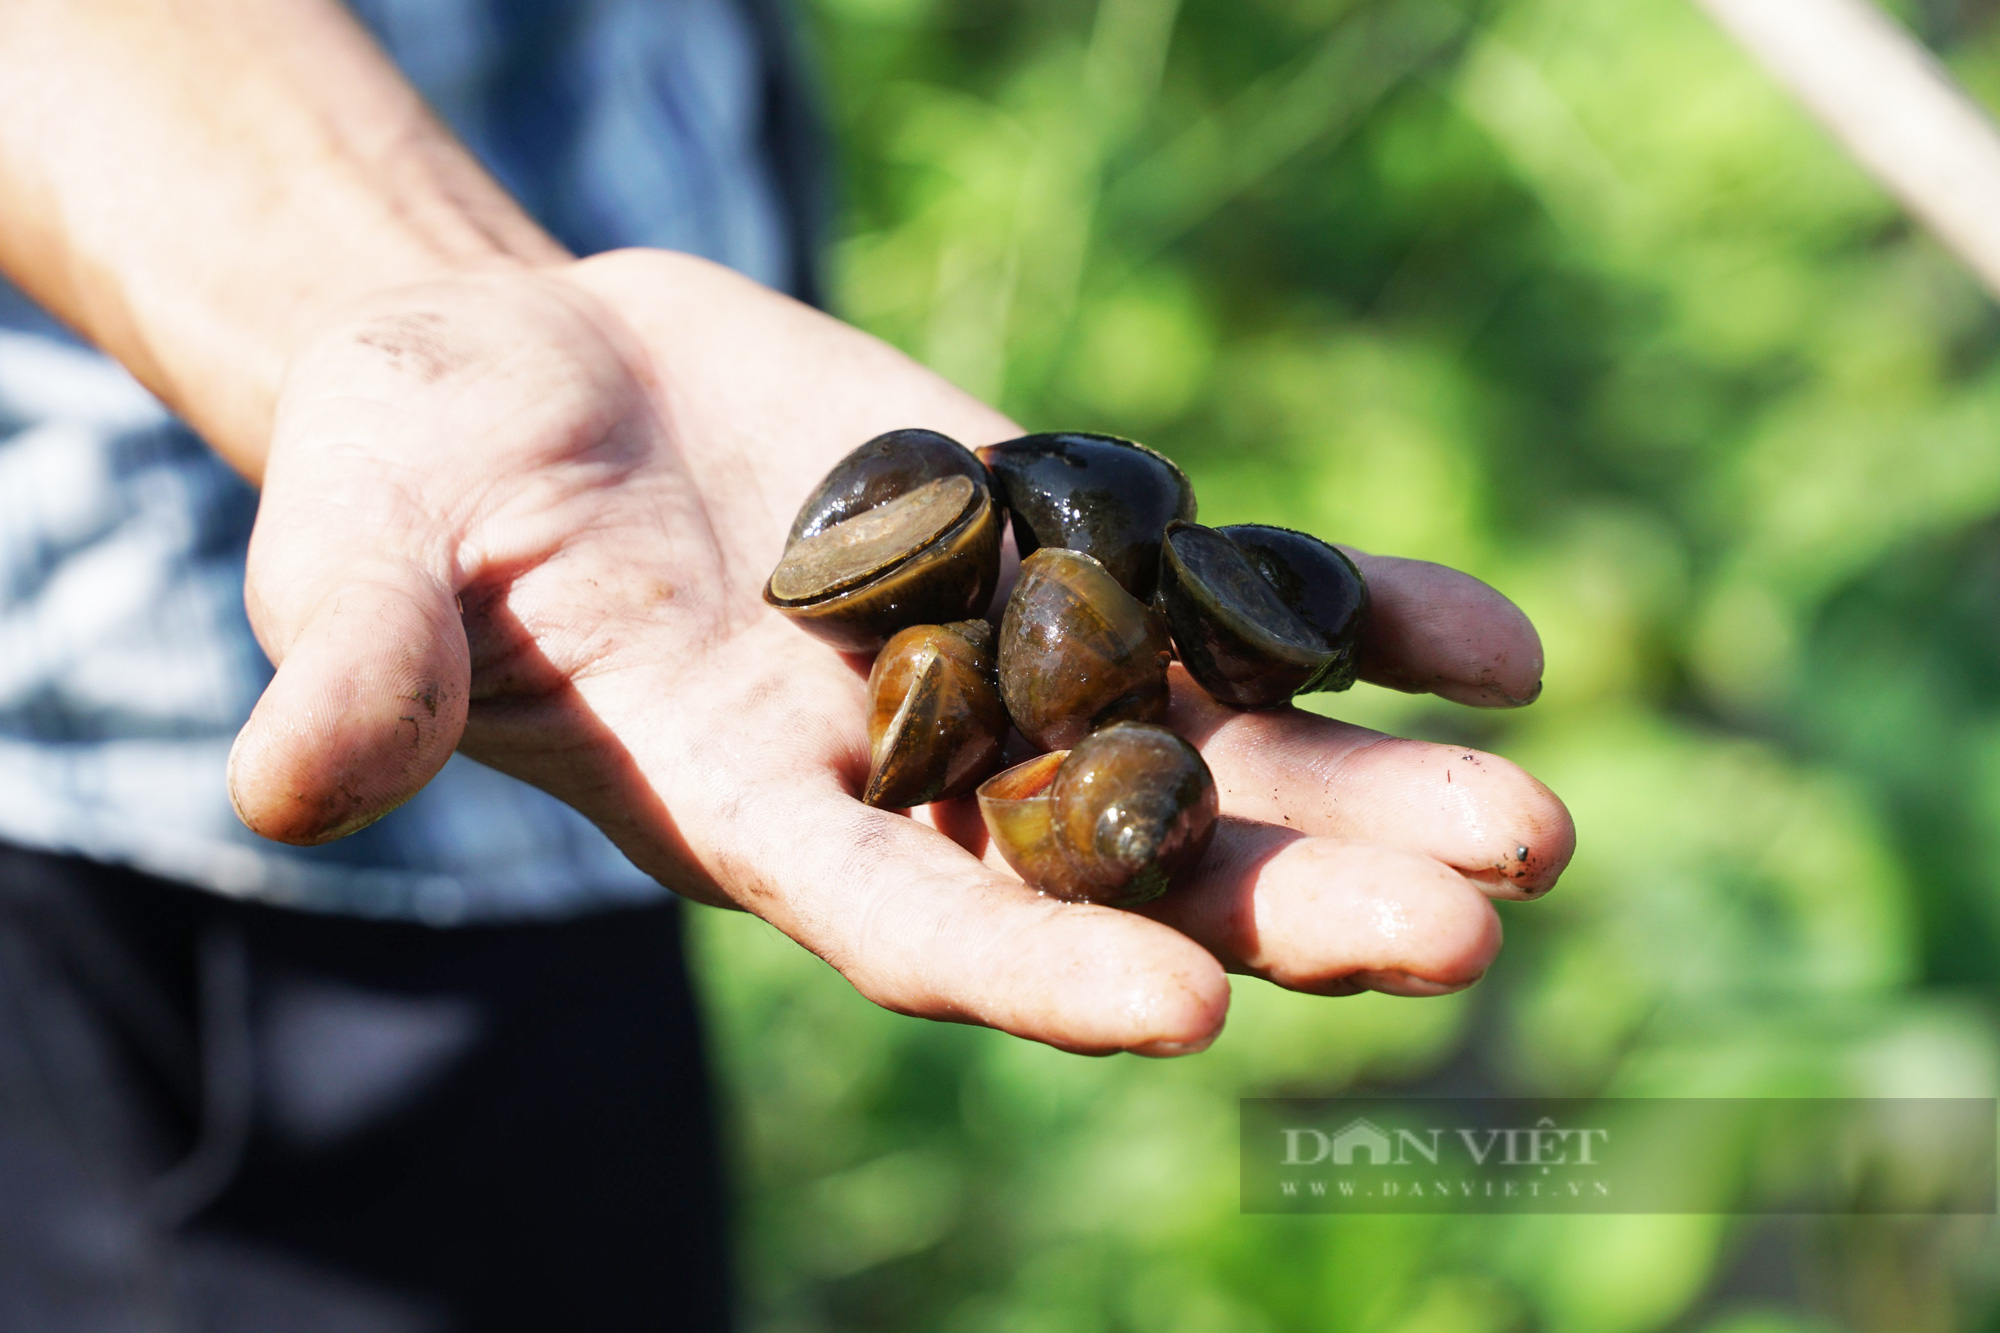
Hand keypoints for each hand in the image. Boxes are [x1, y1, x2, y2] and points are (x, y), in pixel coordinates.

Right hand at [230, 249, 1574, 1054]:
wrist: (529, 377)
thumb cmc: (420, 474)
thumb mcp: (363, 542)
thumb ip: (363, 658)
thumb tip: (286, 774)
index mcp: (751, 809)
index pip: (904, 923)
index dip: (1034, 974)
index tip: (1188, 1014)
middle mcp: (908, 770)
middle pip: (1111, 870)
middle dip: (1280, 907)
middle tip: (1470, 933)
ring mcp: (1006, 658)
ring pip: (1209, 755)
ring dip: (1369, 794)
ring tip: (1534, 824)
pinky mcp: (1060, 541)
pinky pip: (1222, 602)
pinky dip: (1352, 621)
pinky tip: (1487, 642)